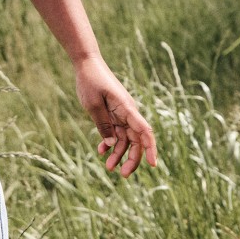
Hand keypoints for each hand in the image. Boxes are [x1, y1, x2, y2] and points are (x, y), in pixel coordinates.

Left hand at [74, 55, 157, 177]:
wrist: (86, 64)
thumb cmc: (90, 81)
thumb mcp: (93, 104)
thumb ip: (103, 125)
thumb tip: (111, 145)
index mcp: (127, 109)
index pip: (144, 131)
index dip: (150, 148)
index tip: (153, 164)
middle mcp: (127, 113)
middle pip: (136, 140)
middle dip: (132, 159)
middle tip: (123, 175)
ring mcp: (121, 114)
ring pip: (124, 139)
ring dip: (118, 153)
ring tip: (108, 167)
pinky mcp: (112, 114)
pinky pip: (114, 132)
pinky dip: (109, 143)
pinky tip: (101, 152)